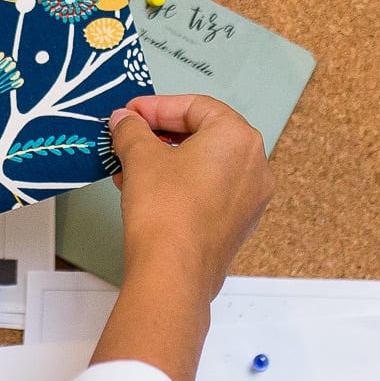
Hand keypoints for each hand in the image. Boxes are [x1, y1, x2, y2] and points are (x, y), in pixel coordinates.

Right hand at [91, 94, 274, 380]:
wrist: (173, 273)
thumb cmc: (164, 209)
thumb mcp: (140, 157)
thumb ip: (131, 130)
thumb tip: (124, 121)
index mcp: (238, 137)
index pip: (196, 107)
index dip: (157, 106)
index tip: (129, 114)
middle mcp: (255, 165)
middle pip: (204, 135)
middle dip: (161, 135)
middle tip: (129, 138)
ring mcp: (250, 198)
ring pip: (205, 165)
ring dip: (167, 161)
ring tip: (129, 167)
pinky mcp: (238, 225)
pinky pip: (209, 191)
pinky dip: (181, 185)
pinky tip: (147, 191)